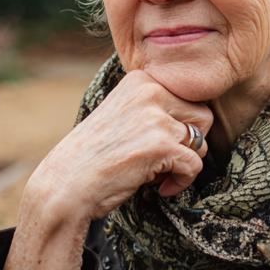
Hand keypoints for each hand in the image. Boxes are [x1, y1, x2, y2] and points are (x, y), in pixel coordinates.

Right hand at [2, 71, 212, 269]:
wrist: (65, 184)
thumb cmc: (93, 155)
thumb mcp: (123, 113)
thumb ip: (154, 107)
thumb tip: (204, 114)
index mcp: (141, 79)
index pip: (189, 98)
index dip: (180, 127)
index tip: (157, 145)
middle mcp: (151, 91)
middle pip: (203, 117)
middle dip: (190, 144)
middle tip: (164, 162)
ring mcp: (157, 118)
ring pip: (201, 143)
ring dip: (183, 164)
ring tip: (158, 175)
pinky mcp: (162, 146)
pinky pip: (195, 165)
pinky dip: (182, 182)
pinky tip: (160, 189)